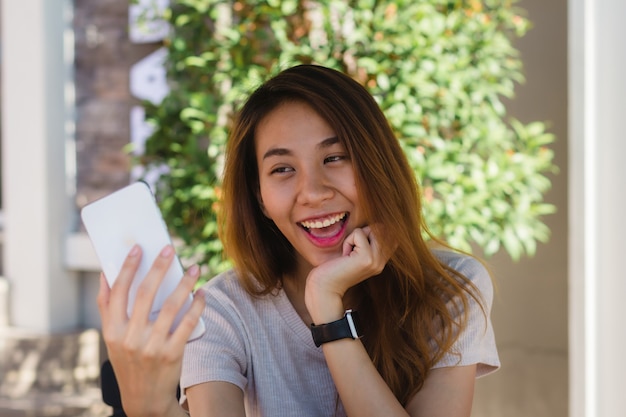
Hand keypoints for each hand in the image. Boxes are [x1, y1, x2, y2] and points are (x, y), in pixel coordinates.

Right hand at [97, 245, 204, 416]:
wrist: (144, 400)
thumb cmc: (128, 361)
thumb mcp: (111, 338)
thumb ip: (107, 307)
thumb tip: (105, 273)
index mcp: (112, 331)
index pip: (118, 292)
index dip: (128, 268)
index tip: (138, 248)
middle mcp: (130, 338)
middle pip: (145, 293)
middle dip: (159, 267)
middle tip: (170, 249)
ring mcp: (152, 346)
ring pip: (171, 305)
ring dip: (185, 283)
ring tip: (195, 268)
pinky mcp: (173, 353)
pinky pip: (187, 323)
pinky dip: (197, 306)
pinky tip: (202, 294)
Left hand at [304, 225, 394, 322]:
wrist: (324, 288)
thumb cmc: (335, 269)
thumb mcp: (355, 254)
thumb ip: (368, 243)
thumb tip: (375, 226)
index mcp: (381, 262)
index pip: (388, 236)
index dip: (372, 233)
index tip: (356, 248)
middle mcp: (381, 262)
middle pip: (380, 230)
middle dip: (362, 234)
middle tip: (350, 251)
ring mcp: (376, 261)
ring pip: (370, 230)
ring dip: (354, 237)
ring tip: (347, 254)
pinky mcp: (366, 257)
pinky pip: (358, 233)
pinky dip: (348, 241)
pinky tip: (344, 256)